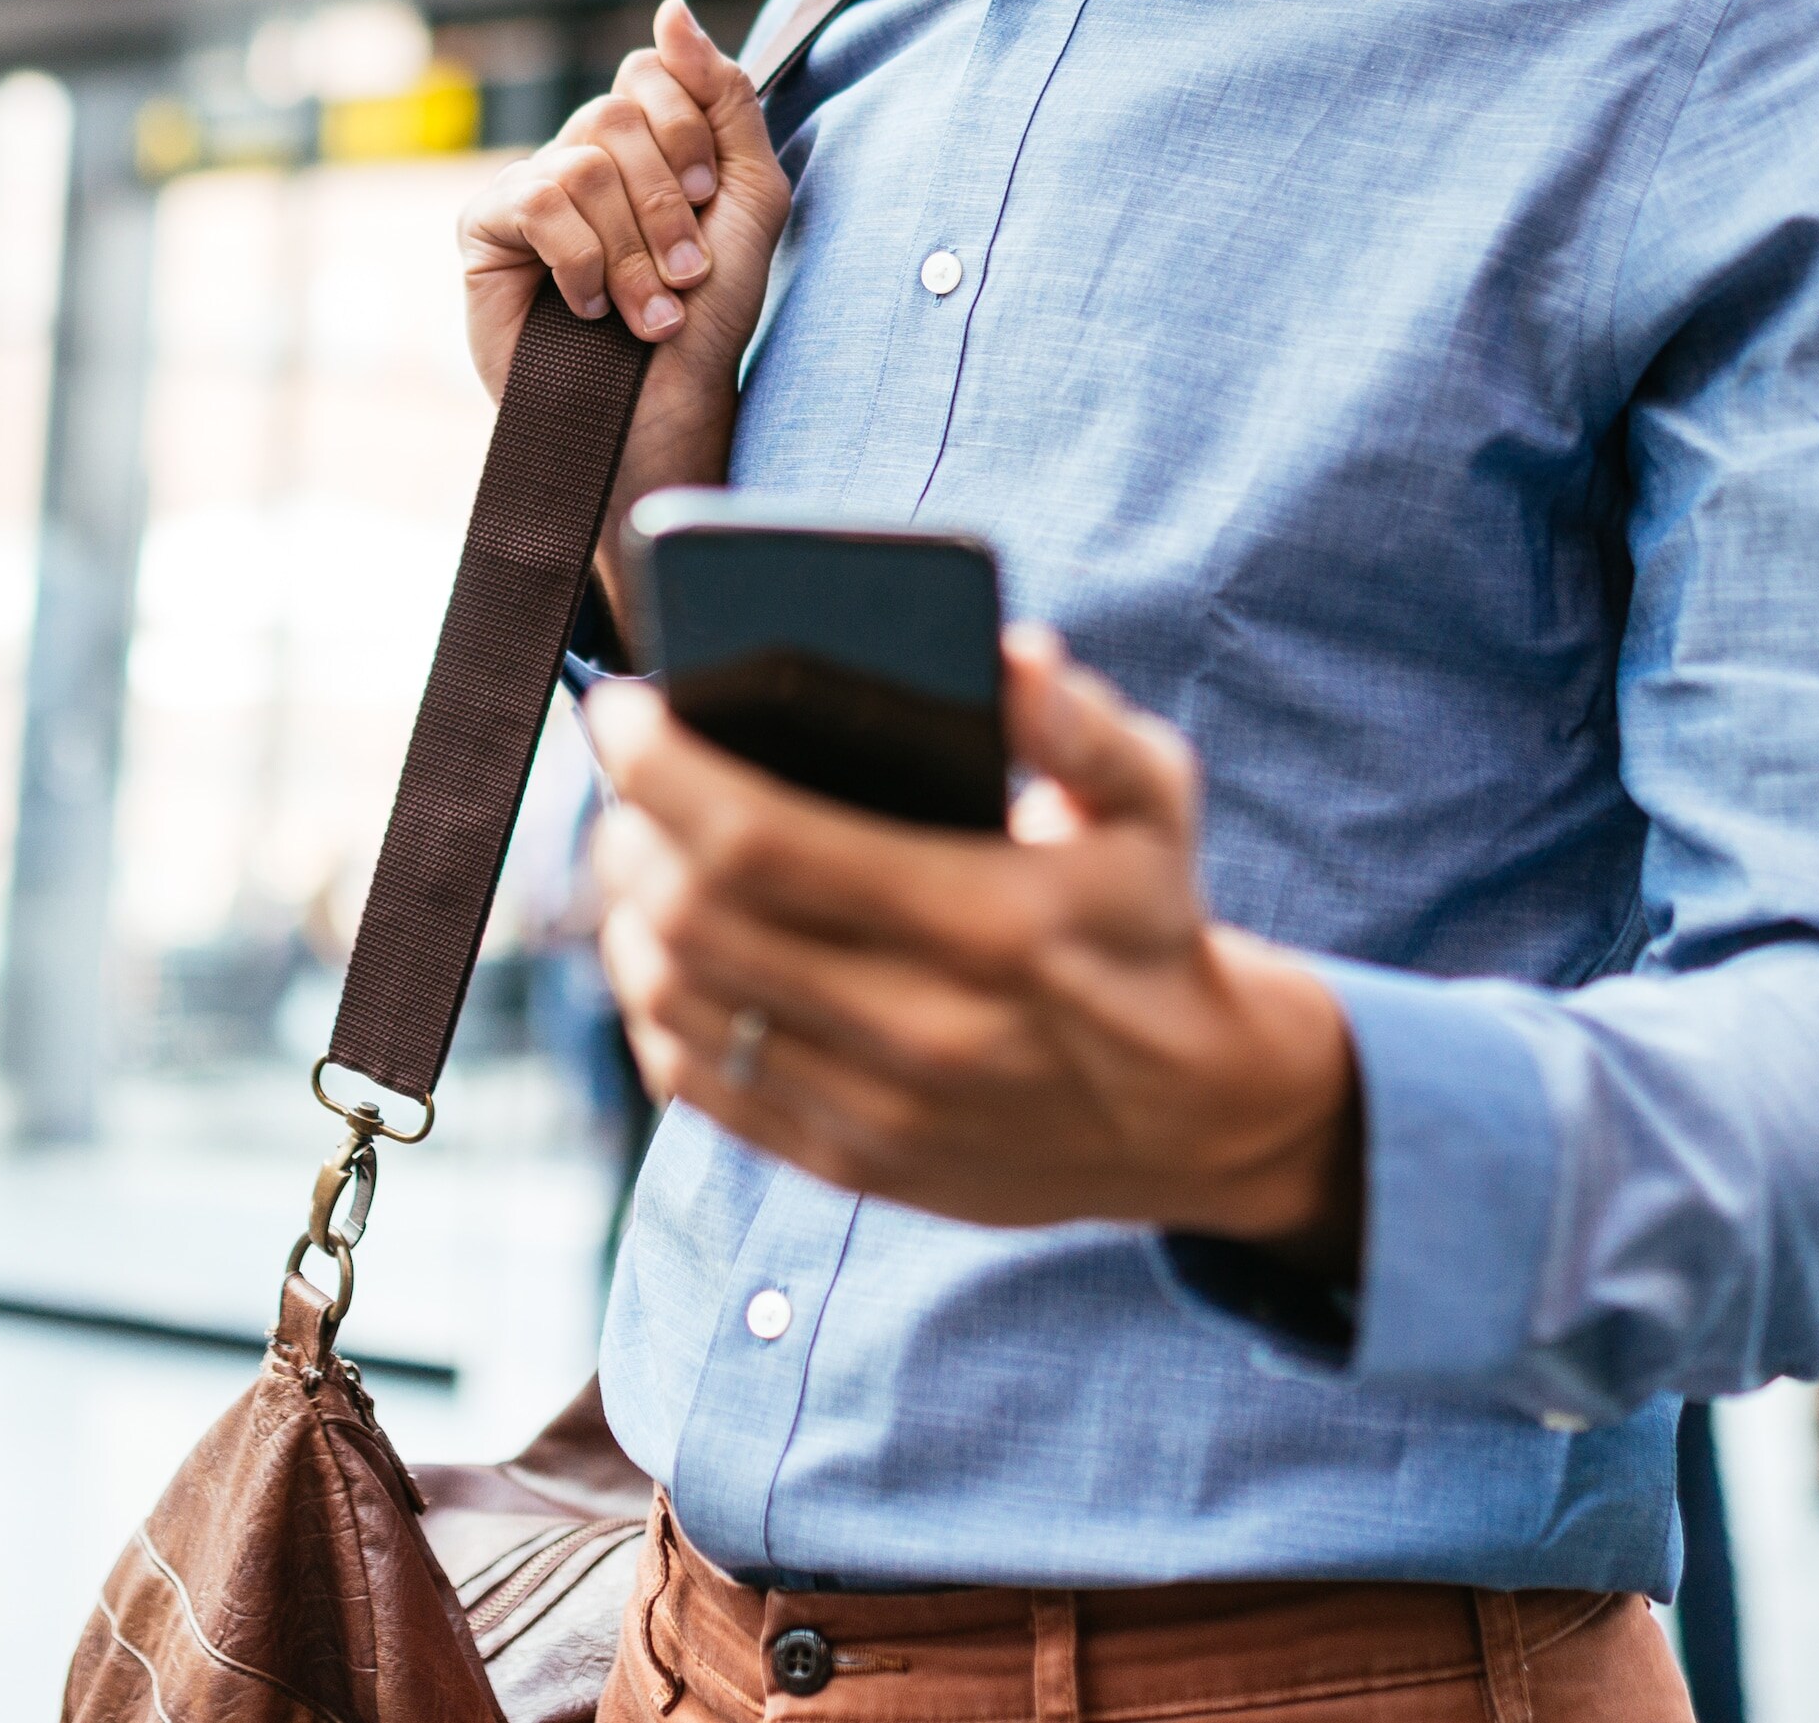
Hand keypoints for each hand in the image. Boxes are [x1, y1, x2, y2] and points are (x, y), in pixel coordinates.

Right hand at [455, 2, 787, 610]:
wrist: (665, 408)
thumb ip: (724, 96)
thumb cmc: (709, 315)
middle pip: (618, 115)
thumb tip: (670, 11)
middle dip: (668, 204)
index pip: (652, 72)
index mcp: (642, 139)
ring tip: (649, 311)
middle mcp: (581, 152)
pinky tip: (588, 307)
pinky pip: (538, 201)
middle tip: (686, 273)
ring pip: (583, 161)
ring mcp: (529, 185)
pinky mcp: (486, 230)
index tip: (711, 202)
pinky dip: (582, 261)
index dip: (689, 134)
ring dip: (633, 248)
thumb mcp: (750, 194)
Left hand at [585, 627, 1360, 1265]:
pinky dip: (654, 1009)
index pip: (762, 841)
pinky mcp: (855, 1165)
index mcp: (990, 921)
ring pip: (680, 1006)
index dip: (665, 769)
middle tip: (621, 776)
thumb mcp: (1154, 801)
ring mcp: (882, 1110)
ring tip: (631, 851)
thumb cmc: (1151, 921)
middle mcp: (926, 1028)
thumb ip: (1081, 723)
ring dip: (626, 917)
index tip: (623, 708)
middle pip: (696, 923)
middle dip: (628, 832)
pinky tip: (660, 950)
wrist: (1197, 1112)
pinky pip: (702, 1087)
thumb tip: (1008, 654)